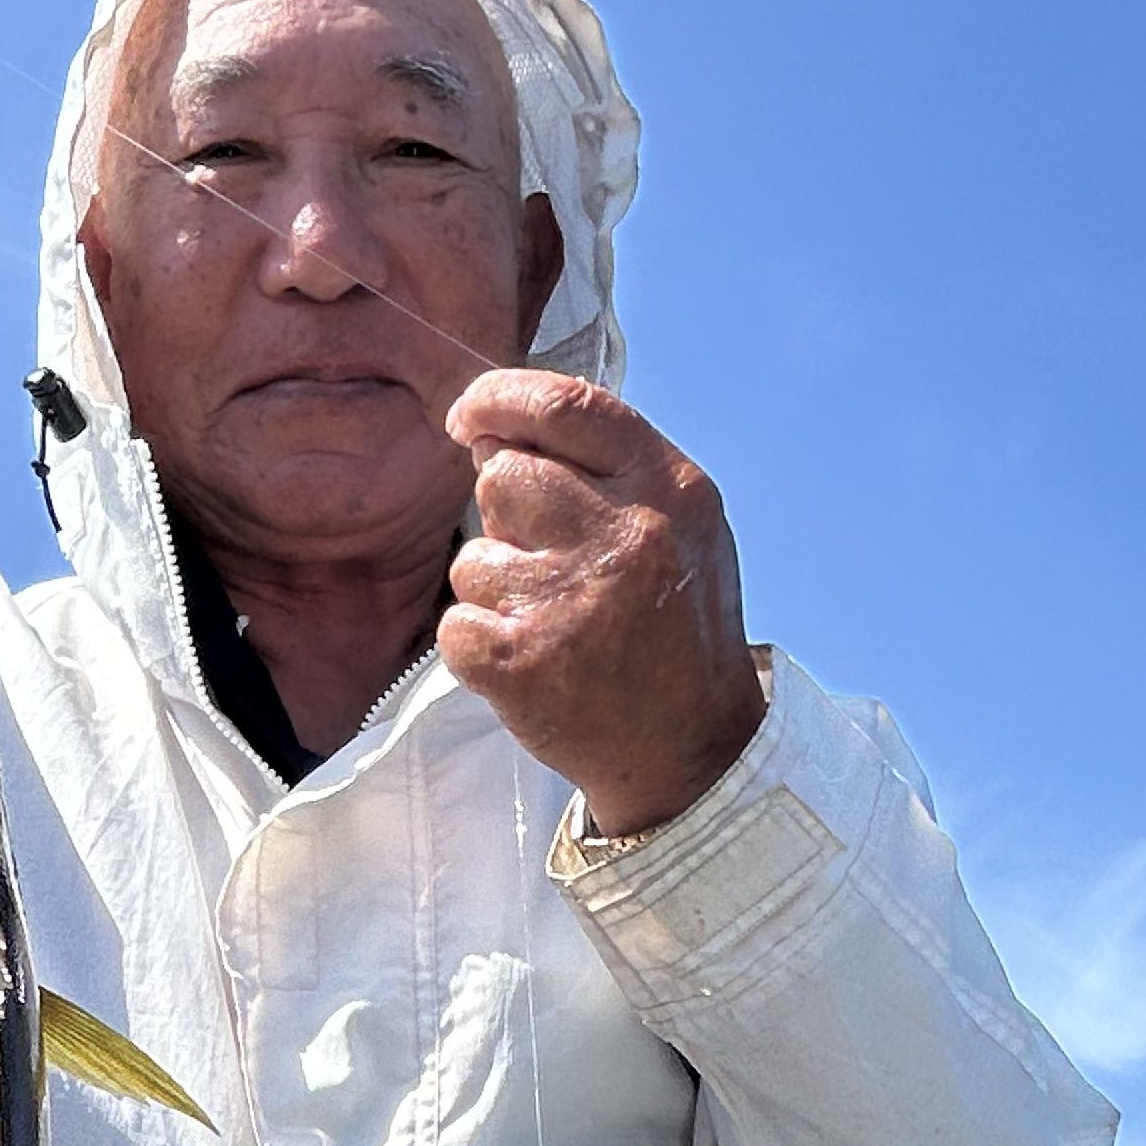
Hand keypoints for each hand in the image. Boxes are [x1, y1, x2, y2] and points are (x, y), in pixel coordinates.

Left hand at [440, 374, 763, 837]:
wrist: (690, 747)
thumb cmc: (674, 625)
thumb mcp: (677, 525)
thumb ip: (601, 469)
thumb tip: (490, 432)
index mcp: (667, 489)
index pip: (565, 404)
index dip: (499, 398)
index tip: (469, 415)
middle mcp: (624, 536)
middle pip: (501, 477)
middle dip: (507, 518)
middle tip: (549, 568)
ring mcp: (571, 601)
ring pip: (474, 558)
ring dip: (497, 592)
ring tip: (555, 626)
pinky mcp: (523, 662)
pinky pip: (455, 624)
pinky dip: (479, 647)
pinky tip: (531, 664)